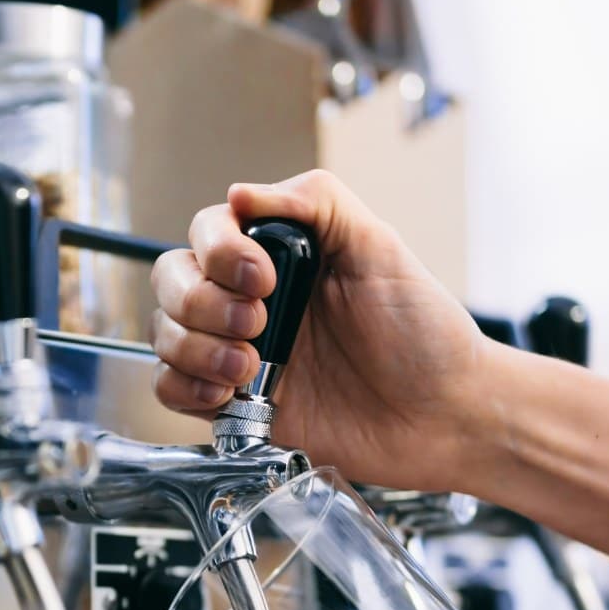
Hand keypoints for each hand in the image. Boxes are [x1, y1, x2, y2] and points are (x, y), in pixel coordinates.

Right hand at [150, 171, 487, 489]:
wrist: (443, 417)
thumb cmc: (423, 335)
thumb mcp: (378, 247)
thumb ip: (316, 202)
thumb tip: (241, 192)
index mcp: (281, 258)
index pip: (208, 232)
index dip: (219, 252)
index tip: (262, 278)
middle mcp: (252, 302)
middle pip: (172, 280)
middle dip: (201, 301)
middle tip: (259, 326)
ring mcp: (240, 354)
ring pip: (165, 333)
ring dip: (194, 347)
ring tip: (250, 368)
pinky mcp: (236, 408)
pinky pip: (171, 390)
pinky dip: (184, 388)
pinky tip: (228, 393)